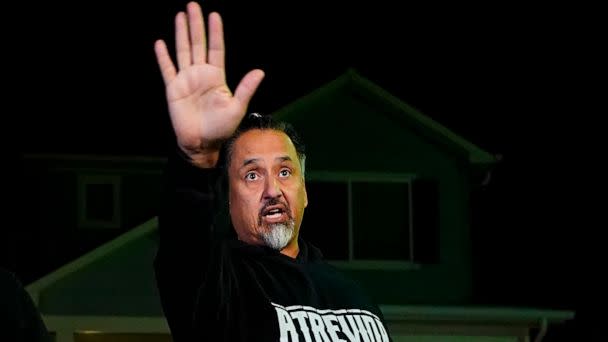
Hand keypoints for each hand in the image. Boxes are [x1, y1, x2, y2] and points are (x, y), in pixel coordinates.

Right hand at [154, 2, 263, 165]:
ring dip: (181, 33)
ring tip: (180, 15)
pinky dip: (163, 57)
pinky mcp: (173, 89)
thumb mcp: (236, 107)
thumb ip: (245, 88)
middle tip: (193, 5)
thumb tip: (260, 71)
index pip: (216, 49)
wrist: (202, 144)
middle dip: (196, 25)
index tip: (214, 15)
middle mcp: (201, 74)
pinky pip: (167, 69)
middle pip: (198, 44)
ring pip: (183, 51)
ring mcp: (186, 80)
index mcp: (217, 77)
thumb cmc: (222, 128)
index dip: (215, 33)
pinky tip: (160, 43)